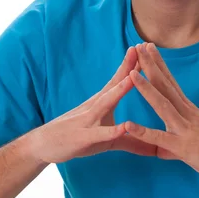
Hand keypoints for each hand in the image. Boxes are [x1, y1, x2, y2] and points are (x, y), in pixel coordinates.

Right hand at [27, 47, 154, 163]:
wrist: (44, 145)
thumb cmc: (78, 139)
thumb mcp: (108, 140)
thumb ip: (131, 141)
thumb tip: (155, 148)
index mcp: (103, 103)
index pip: (120, 79)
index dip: (134, 64)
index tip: (148, 49)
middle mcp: (95, 106)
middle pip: (115, 84)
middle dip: (130, 67)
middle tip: (143, 49)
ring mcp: (88, 120)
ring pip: (106, 103)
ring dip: (119, 90)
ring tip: (134, 78)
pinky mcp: (83, 138)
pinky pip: (99, 134)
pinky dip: (111, 130)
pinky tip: (123, 127)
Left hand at [125, 43, 198, 184]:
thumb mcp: (193, 142)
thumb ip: (175, 143)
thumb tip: (163, 149)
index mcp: (188, 110)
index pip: (171, 82)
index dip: (159, 64)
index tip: (149, 48)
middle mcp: (186, 114)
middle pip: (165, 85)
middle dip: (151, 66)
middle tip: (138, 46)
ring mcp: (184, 129)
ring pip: (162, 105)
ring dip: (146, 89)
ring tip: (131, 74)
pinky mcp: (183, 146)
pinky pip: (160, 138)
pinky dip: (144, 132)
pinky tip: (128, 125)